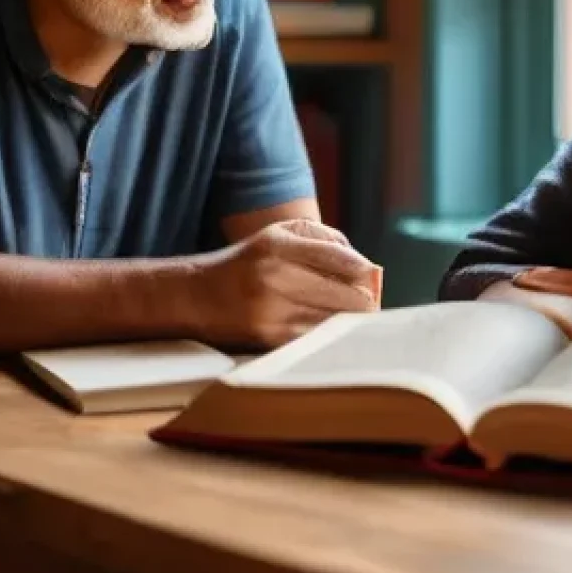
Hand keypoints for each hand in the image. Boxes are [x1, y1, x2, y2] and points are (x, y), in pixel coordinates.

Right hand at [190, 219, 380, 347]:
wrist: (197, 295)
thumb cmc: (250, 261)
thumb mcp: (279, 234)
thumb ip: (323, 239)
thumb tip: (363, 264)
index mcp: (278, 246)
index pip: (337, 258)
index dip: (362, 270)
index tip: (374, 275)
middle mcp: (274, 277)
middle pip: (341, 294)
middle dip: (363, 300)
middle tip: (371, 301)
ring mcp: (270, 311)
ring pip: (331, 320)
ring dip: (348, 320)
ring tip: (357, 317)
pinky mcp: (267, 338)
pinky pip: (313, 338)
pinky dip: (327, 335)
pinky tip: (333, 331)